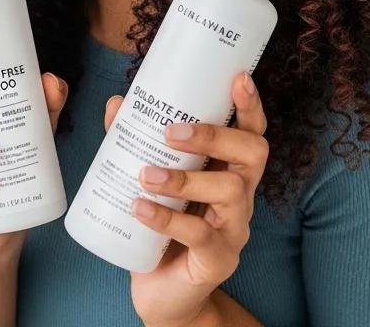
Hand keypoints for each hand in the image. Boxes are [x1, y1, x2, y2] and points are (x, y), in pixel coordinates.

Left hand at [102, 71, 268, 326]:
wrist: (162, 290)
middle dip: (214, 136)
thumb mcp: (153, 178)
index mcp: (229, 169)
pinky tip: (140, 207)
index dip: (250, 106)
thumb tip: (118, 103)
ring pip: (229, 192)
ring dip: (184, 178)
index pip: (251, 132)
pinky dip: (167, 218)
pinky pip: (200, 235)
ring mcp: (233, 228)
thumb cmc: (162, 224)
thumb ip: (137, 140)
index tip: (238, 78)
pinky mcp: (216, 259)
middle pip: (251, 154)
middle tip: (172, 132)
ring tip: (146, 175)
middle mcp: (241, 195)